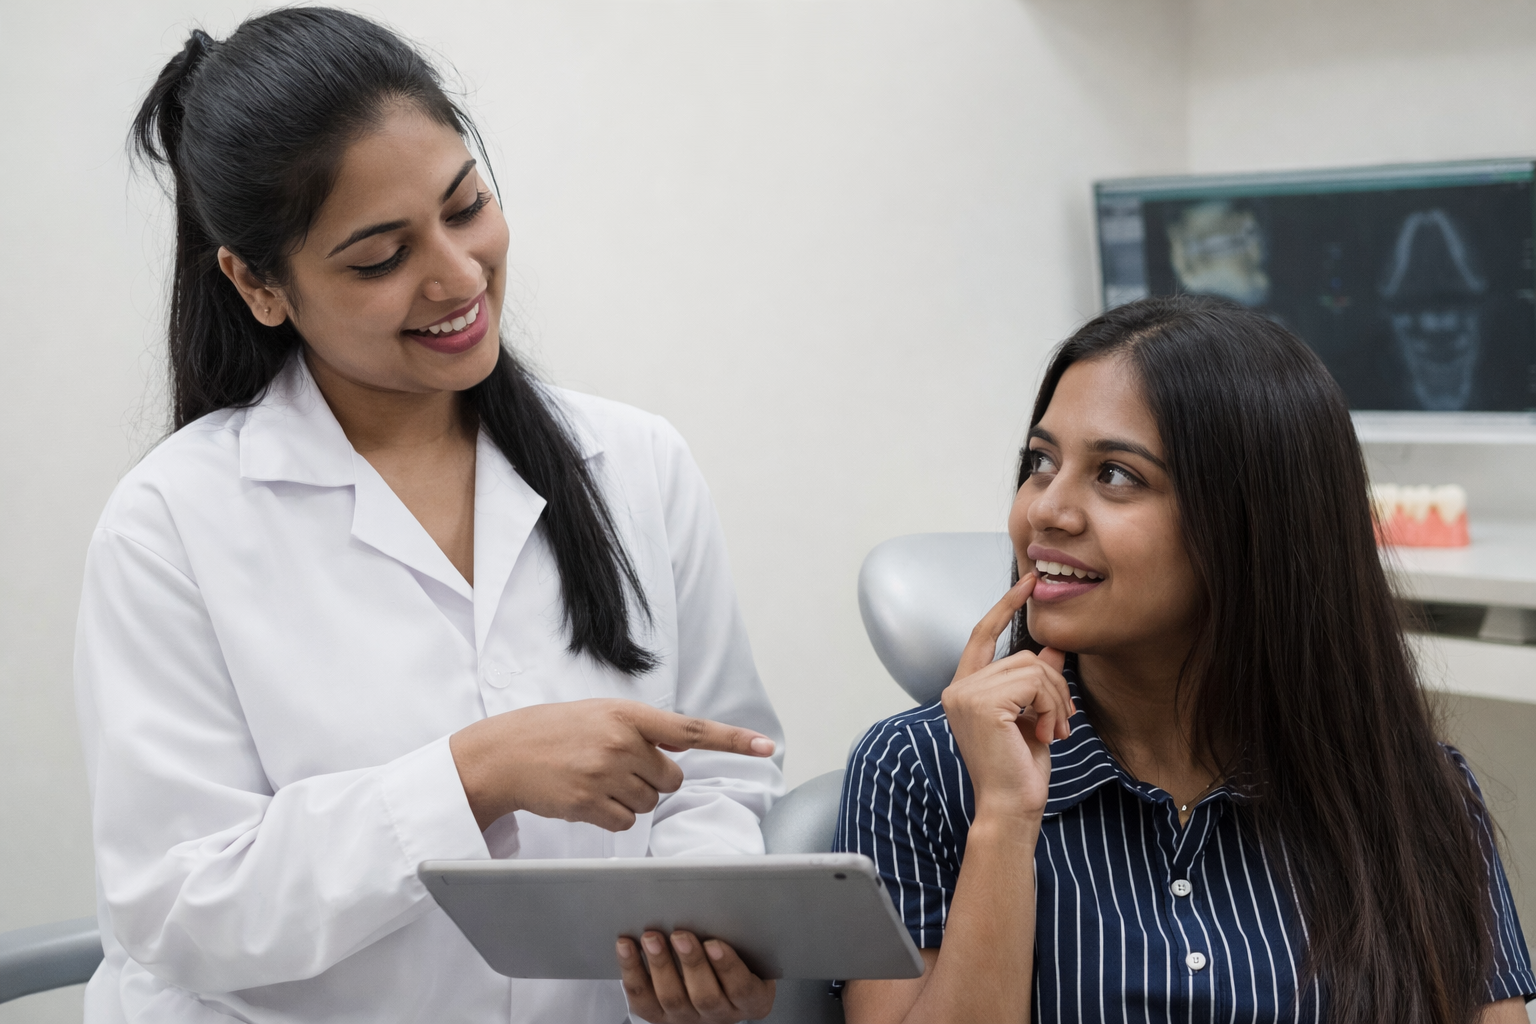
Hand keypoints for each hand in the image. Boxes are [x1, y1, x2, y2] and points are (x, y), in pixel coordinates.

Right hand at [449, 699, 775, 830]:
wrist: (504, 753)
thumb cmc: (555, 732)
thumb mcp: (600, 713)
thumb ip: (639, 729)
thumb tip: (675, 754)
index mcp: (628, 714)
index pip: (692, 729)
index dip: (733, 740)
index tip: (766, 747)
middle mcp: (622, 742)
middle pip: (671, 780)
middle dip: (652, 779)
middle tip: (616, 768)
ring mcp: (605, 774)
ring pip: (650, 803)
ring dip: (630, 798)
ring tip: (595, 779)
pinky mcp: (589, 804)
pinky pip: (626, 822)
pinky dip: (612, 816)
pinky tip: (587, 798)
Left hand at [617, 930, 774, 1022]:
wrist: (715, 979)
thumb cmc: (738, 957)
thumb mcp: (750, 949)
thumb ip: (740, 935)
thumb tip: (718, 904)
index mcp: (751, 999)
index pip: (741, 988)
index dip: (727, 967)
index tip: (714, 943)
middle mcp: (719, 1013)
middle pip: (705, 996)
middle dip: (691, 963)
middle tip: (680, 935)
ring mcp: (687, 1017)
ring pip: (672, 998)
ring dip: (661, 965)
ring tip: (652, 938)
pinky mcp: (658, 1015)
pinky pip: (642, 998)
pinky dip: (632, 970)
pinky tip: (626, 946)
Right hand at [941, 574, 1071, 822]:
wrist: (1011, 807)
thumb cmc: (1019, 770)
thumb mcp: (1032, 716)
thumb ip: (1035, 681)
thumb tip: (1053, 648)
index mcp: (964, 689)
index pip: (982, 634)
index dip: (1006, 606)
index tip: (1030, 582)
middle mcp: (958, 688)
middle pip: (1023, 656)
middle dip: (1053, 686)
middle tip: (1061, 723)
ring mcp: (966, 694)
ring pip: (1032, 669)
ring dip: (1056, 701)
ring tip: (1053, 732)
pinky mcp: (982, 703)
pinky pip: (1033, 684)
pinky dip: (1051, 707)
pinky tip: (1045, 734)